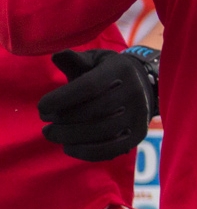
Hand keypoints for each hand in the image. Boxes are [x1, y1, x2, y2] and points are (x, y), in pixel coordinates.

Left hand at [38, 50, 154, 160]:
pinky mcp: (138, 135)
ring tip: (52, 134)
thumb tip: (57, 55)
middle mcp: (134, 92)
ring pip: (101, 132)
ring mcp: (138, 115)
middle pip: (93, 111)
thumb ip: (75, 60)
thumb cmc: (109, 72)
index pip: (89, 87)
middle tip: (45, 123)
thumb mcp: (95, 60)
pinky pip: (110, 150)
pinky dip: (85, 152)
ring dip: (70, 137)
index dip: (61, 99)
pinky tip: (68, 147)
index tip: (41, 107)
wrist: (144, 85)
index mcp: (121, 70)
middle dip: (63, 120)